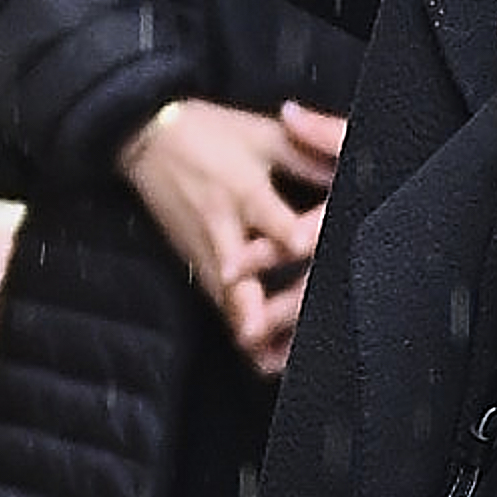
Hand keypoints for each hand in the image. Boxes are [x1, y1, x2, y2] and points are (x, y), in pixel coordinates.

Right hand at [118, 99, 334, 375]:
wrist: (145, 138)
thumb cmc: (210, 133)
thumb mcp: (262, 133)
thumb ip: (308, 154)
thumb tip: (350, 173)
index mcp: (244, 192)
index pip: (271, 221)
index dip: (292, 238)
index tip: (307, 252)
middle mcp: (224, 230)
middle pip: (240, 277)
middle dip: (256, 310)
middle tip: (278, 337)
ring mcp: (205, 253)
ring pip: (227, 301)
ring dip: (251, 330)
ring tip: (274, 362)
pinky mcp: (195, 266)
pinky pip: (219, 305)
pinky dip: (240, 329)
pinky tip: (262, 355)